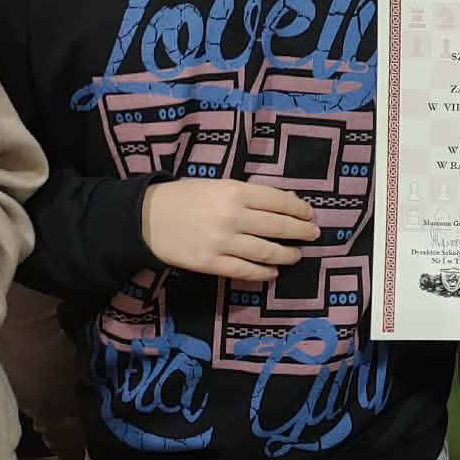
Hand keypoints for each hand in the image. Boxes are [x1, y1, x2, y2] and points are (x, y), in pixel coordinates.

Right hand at [142, 179, 319, 280]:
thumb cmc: (185, 197)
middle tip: (313, 235)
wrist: (146, 218)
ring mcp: (223, 242)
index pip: (279, 201)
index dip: (300, 209)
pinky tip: (273, 273)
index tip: (310, 214)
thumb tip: (287, 203)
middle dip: (301, 232)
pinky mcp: (211, 263)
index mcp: (235, 192)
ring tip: (296, 255)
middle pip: (279, 227)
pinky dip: (263, 274)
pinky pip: (245, 271)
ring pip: (267, 252)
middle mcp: (233, 216)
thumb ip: (250, 194)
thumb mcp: (219, 185)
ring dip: (287, 255)